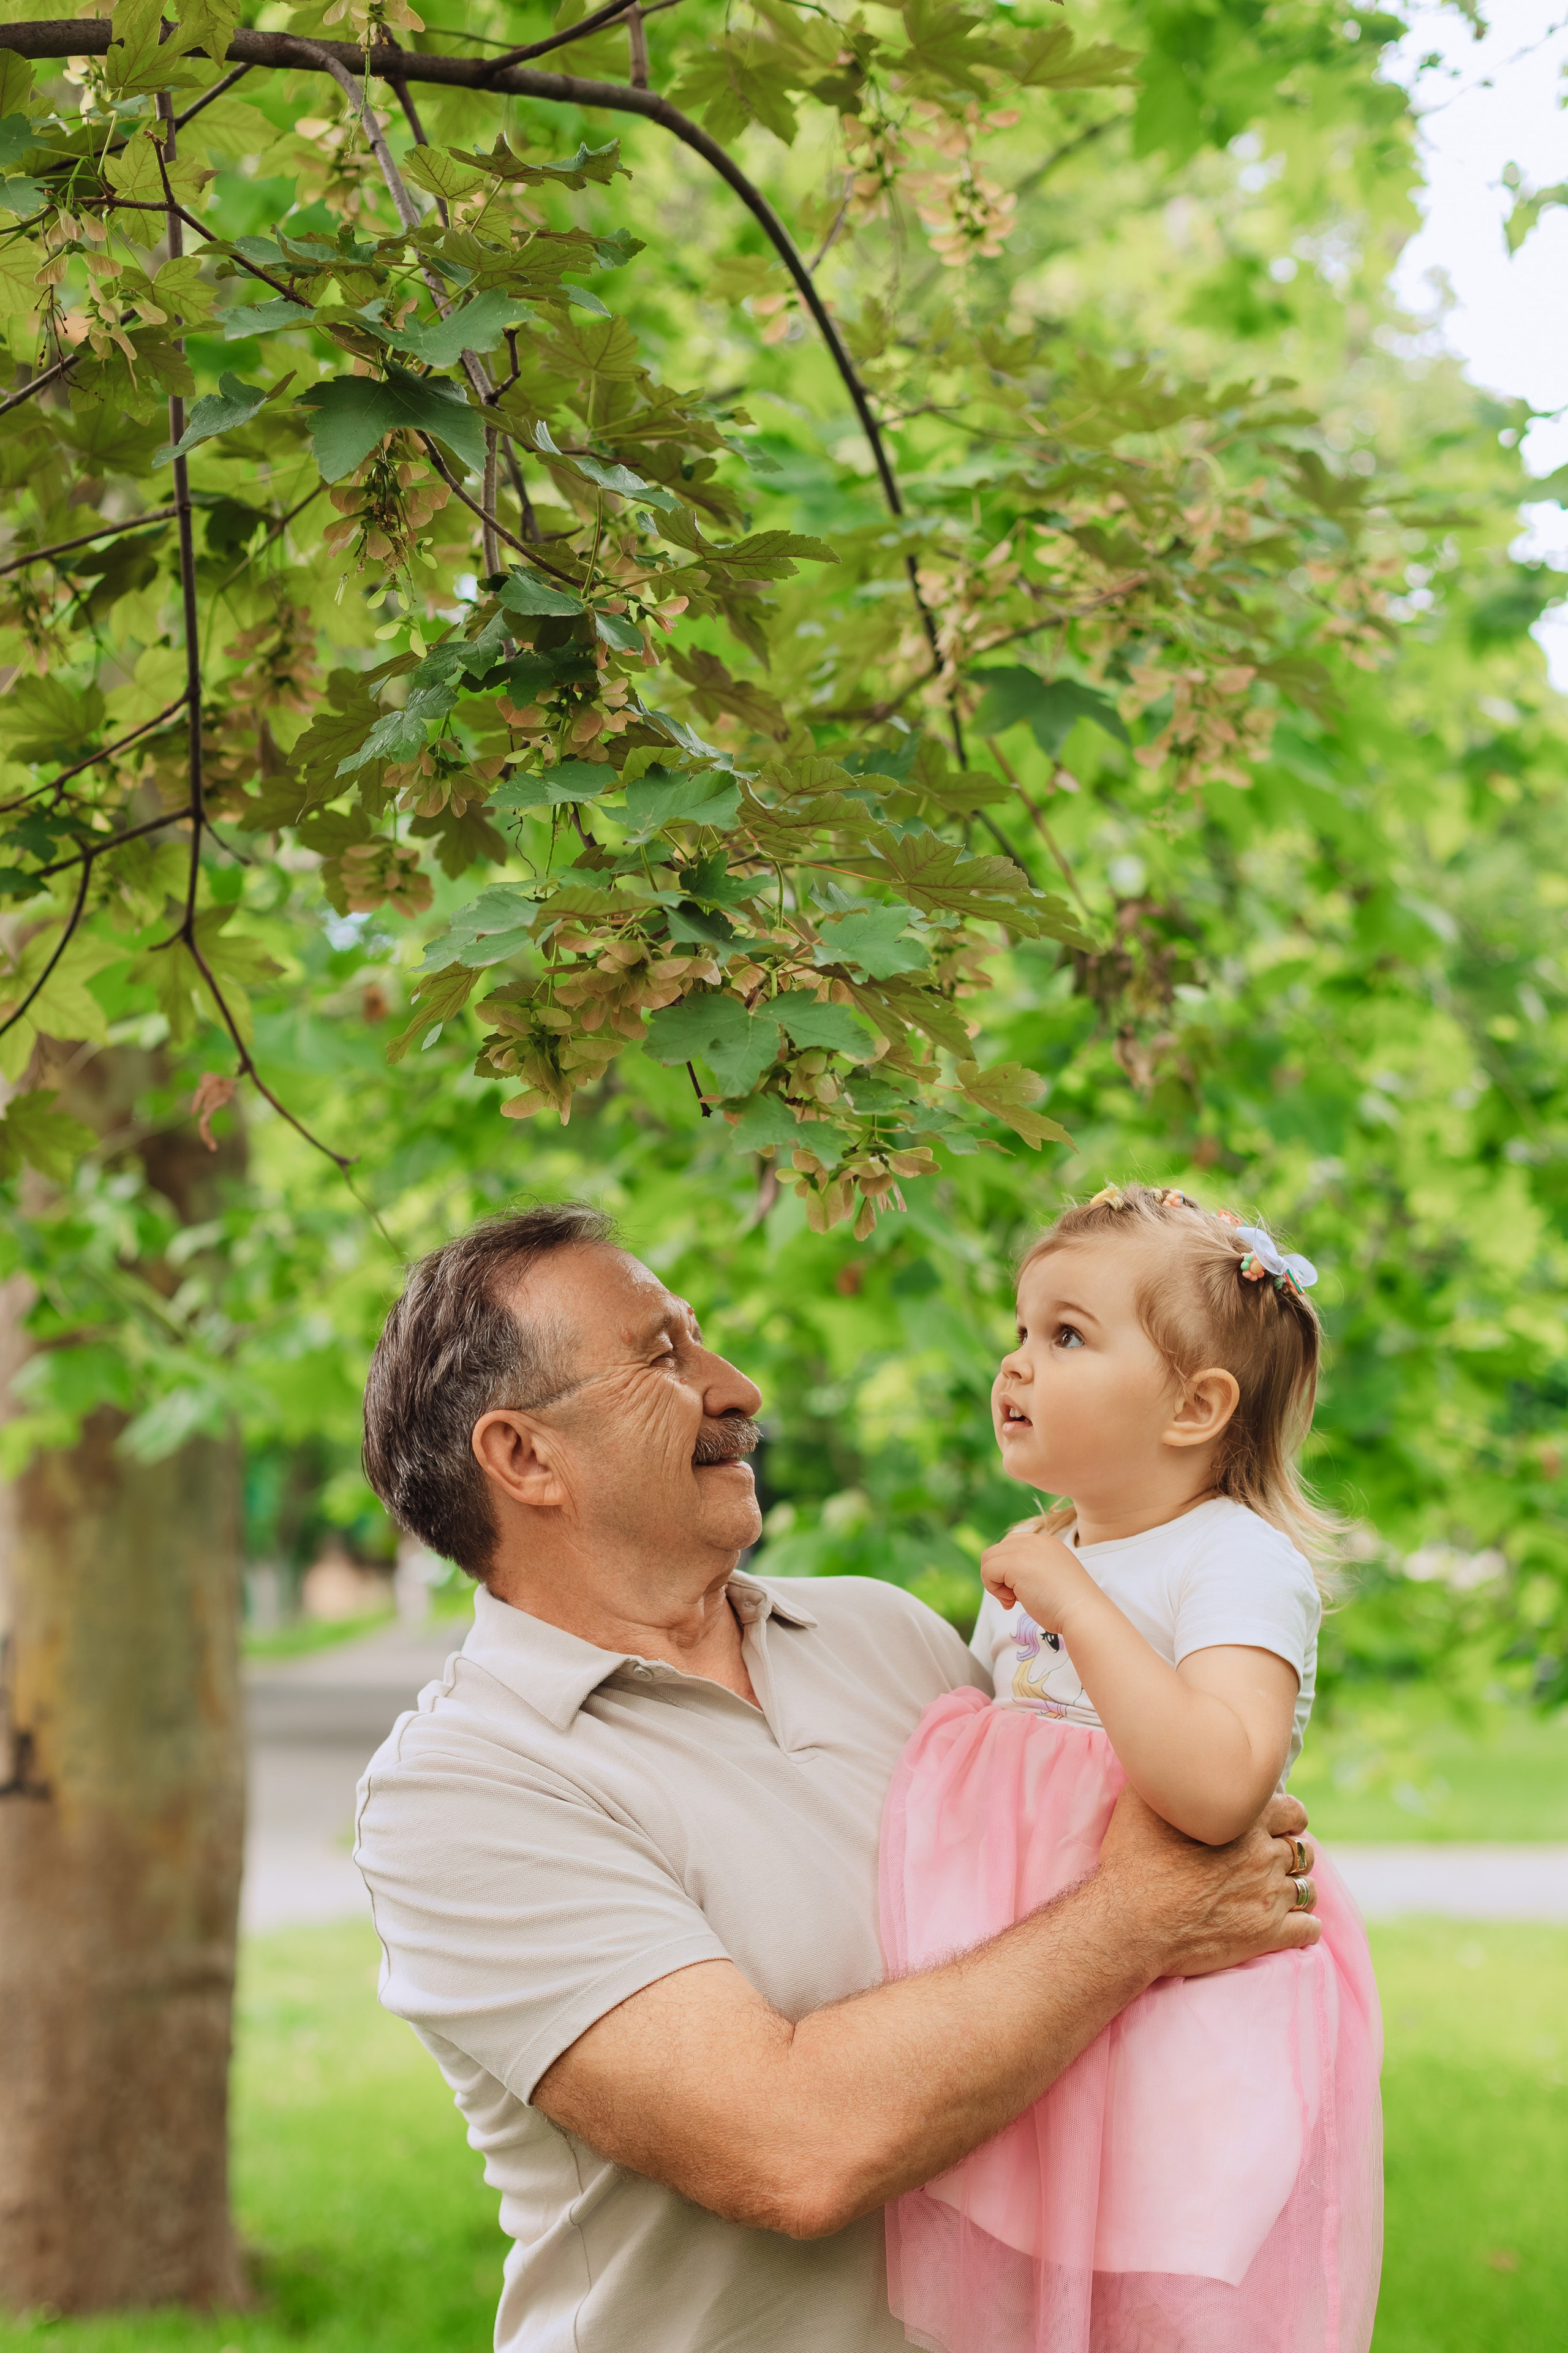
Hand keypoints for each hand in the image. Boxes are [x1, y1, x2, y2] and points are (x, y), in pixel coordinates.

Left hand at [981, 1519, 1095, 1633]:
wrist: (1083, 1613)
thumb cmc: (1070, 1606)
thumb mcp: (1051, 1579)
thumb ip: (1032, 1571)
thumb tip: (1005, 1579)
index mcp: (1048, 1543)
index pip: (1012, 1545)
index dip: (1009, 1570)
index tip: (1022, 1592)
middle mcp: (1036, 1540)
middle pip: (998, 1550)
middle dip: (999, 1575)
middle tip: (1014, 1598)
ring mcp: (1026, 1549)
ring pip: (988, 1559)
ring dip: (995, 1583)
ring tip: (1013, 1600)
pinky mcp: (1016, 1562)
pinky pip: (987, 1571)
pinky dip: (993, 1589)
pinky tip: (1012, 1602)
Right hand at [1094, 1785, 1320, 1981]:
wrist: (1130, 1921)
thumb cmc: (1133, 1859)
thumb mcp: (1142, 1799)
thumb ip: (1169, 1777)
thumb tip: (1173, 1759)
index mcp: (1244, 1819)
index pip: (1293, 1810)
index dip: (1288, 1818)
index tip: (1279, 1826)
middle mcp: (1265, 1855)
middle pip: (1303, 1850)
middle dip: (1292, 1854)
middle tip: (1272, 1861)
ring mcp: (1269, 1897)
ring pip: (1308, 1889)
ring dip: (1296, 1889)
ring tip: (1279, 1894)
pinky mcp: (1267, 1935)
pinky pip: (1309, 1930)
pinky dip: (1305, 1927)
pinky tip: (1292, 1926)